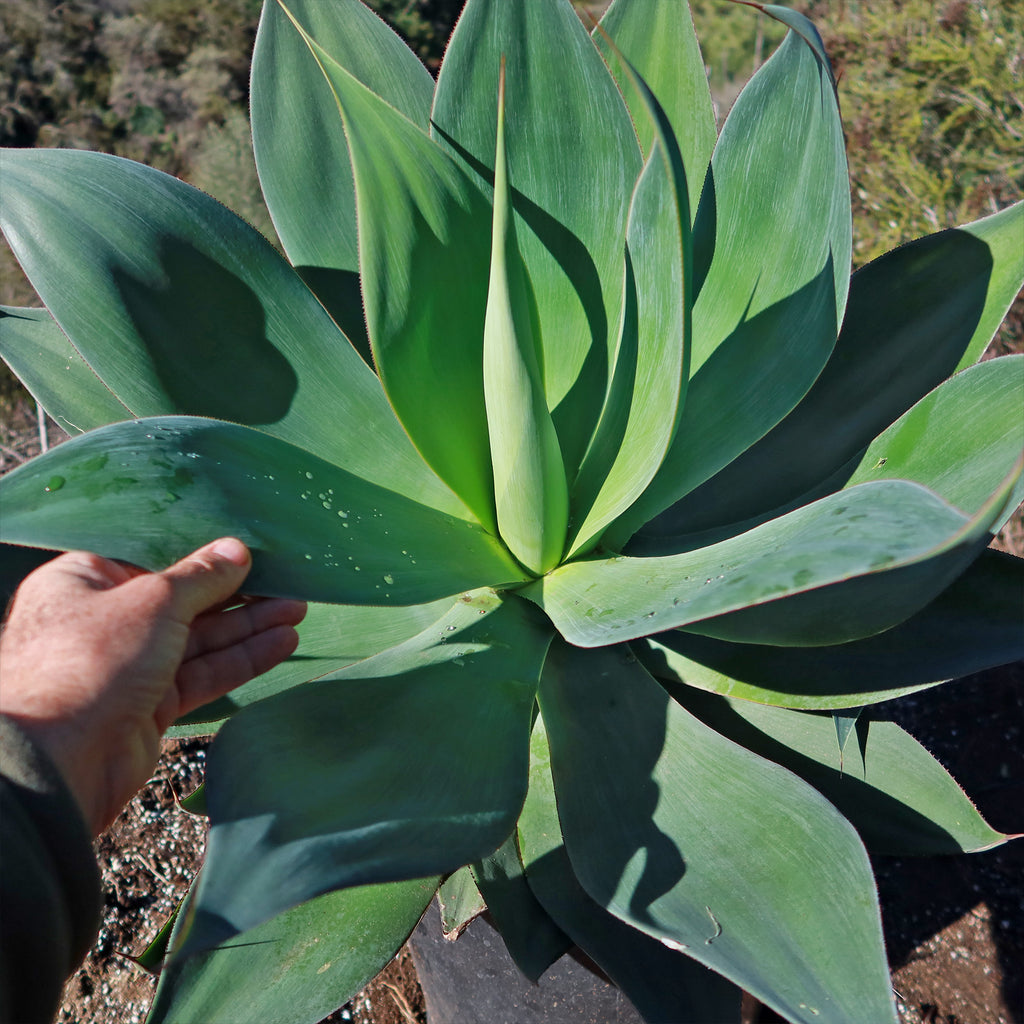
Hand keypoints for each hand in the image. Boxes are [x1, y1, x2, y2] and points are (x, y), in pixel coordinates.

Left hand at [0, 538, 305, 833]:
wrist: (60, 762)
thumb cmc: (93, 659)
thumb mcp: (155, 601)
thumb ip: (201, 577)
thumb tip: (236, 550)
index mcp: (84, 581)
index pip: (152, 559)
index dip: (202, 557)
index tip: (249, 552)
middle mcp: (104, 621)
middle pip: (183, 601)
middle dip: (237, 595)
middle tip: (287, 584)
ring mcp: (128, 667)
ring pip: (199, 639)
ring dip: (248, 627)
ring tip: (297, 611)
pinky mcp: (150, 706)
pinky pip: (202, 673)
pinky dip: (240, 659)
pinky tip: (282, 643)